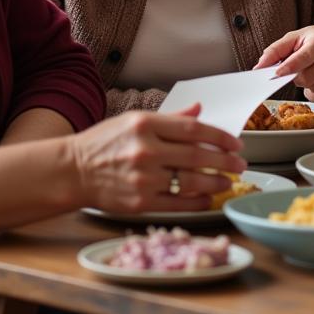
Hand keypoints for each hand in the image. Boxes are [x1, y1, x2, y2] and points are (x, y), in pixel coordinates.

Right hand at [70, 104, 245, 214]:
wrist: (72, 171)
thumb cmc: (104, 143)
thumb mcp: (133, 120)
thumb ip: (170, 118)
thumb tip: (200, 110)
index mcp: (145, 124)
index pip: (194, 129)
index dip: (221, 137)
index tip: (236, 143)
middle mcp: (146, 150)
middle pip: (198, 156)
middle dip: (226, 161)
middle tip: (241, 165)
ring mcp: (143, 178)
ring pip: (192, 181)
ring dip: (217, 182)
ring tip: (228, 181)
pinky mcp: (140, 202)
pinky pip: (179, 203)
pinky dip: (199, 202)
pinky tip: (209, 199)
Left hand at [253, 23, 313, 99]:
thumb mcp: (296, 36)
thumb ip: (276, 50)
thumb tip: (259, 67)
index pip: (304, 57)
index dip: (289, 67)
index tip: (277, 74)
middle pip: (306, 77)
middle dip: (294, 75)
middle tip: (295, 66)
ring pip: (312, 88)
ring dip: (304, 82)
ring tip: (310, 68)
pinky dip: (313, 88)